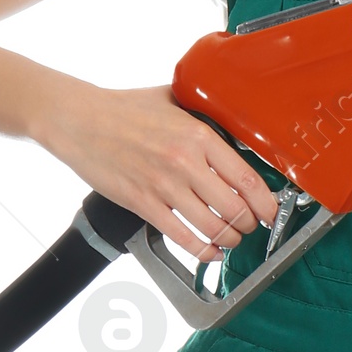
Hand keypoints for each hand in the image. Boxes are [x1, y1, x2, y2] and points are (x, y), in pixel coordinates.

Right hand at [31, 80, 278, 262]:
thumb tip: (235, 127)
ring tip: (231, 239)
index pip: (247, 177)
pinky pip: (183, 238)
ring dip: (229, 240)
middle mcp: (186, 162)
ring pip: (213, 228)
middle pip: (236, 208)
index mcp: (199, 135)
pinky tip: (209, 252)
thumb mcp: (174, 99)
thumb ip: (204, 115)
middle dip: (250, 224)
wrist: (80, 120)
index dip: (266, 202)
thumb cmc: (124, 108)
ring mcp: (164, 186)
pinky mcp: (143, 204)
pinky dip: (203, 251)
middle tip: (251, 226)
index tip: (271, 210)